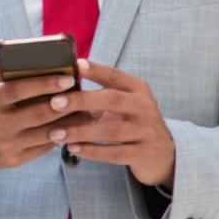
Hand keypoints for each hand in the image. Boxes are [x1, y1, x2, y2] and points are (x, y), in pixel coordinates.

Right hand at [0, 61, 85, 184]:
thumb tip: (21, 56)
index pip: (18, 90)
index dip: (44, 83)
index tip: (67, 77)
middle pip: (38, 113)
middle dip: (65, 103)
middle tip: (85, 93)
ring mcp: (5, 146)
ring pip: (46, 133)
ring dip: (70, 122)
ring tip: (87, 110)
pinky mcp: (13, 160)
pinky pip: (43, 148)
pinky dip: (60, 136)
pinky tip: (72, 126)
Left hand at [51, 60, 176, 189]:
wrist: (164, 154)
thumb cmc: (132, 122)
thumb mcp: (125, 103)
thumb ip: (102, 92)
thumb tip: (63, 82)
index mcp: (138, 90)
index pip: (115, 76)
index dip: (96, 70)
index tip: (76, 65)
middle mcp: (145, 107)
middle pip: (112, 100)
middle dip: (81, 100)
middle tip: (55, 103)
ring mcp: (146, 131)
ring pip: (110, 130)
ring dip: (80, 132)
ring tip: (56, 133)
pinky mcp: (143, 154)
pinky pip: (114, 153)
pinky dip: (92, 151)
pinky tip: (73, 148)